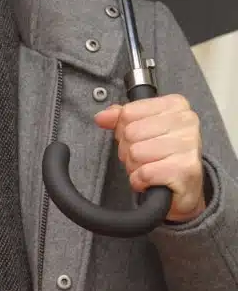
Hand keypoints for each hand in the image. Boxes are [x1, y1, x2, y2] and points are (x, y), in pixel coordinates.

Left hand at [95, 94, 205, 222]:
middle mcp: (186, 121)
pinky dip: (140, 180)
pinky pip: (144, 173)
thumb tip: (102, 116)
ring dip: (134, 166)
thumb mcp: (142, 129)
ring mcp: (188, 144)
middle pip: (130, 133)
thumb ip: (121, 119)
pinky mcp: (185, 168)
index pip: (128, 112)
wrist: (184, 185)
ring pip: (135, 153)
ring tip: (149, 166)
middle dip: (128, 150)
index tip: (139, 138)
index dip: (124, 130)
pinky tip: (151, 179)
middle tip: (144, 156)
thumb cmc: (163, 155)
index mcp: (175, 106)